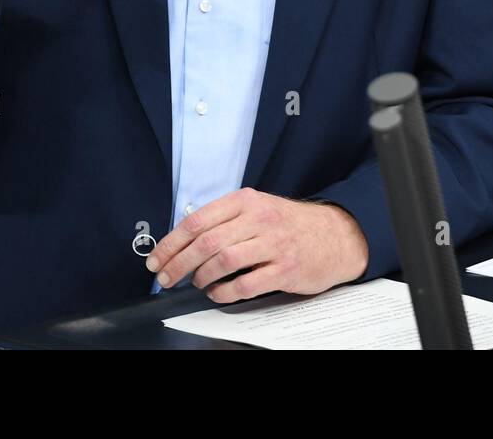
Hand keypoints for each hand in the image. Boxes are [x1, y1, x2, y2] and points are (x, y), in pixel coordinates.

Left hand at [146, 188, 369, 303]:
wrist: (335, 234)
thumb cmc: (289, 224)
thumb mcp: (258, 208)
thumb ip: (226, 218)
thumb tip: (183, 240)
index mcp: (246, 200)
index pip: (198, 220)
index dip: (171, 242)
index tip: (157, 257)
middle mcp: (259, 218)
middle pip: (206, 242)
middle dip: (178, 263)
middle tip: (165, 277)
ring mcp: (273, 244)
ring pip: (223, 261)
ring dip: (201, 277)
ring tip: (195, 283)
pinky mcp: (285, 269)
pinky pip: (245, 284)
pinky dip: (224, 292)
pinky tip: (217, 293)